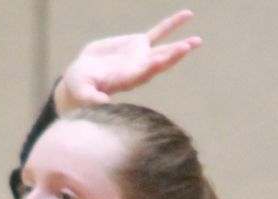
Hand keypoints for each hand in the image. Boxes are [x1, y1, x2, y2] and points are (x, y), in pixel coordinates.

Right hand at [54, 9, 202, 112]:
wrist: (82, 77)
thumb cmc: (80, 87)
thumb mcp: (82, 92)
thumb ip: (92, 99)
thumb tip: (102, 105)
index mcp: (127, 80)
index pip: (143, 72)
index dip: (153, 65)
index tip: (162, 58)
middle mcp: (139, 70)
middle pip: (160, 61)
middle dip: (173, 54)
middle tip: (189, 46)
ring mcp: (141, 56)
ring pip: (165, 49)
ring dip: (181, 45)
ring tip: (198, 41)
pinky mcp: (138, 44)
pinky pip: (159, 32)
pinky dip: (172, 24)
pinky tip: (188, 15)